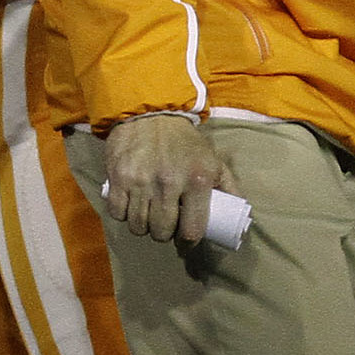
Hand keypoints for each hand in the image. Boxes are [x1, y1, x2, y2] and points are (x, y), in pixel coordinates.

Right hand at [103, 112, 235, 244]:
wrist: (151, 114)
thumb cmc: (185, 142)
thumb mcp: (213, 159)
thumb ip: (227, 185)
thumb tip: (237, 211)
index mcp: (197, 180)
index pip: (192, 230)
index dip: (189, 241)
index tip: (186, 240)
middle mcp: (169, 183)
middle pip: (162, 232)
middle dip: (164, 234)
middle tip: (165, 225)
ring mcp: (141, 182)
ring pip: (138, 226)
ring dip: (144, 227)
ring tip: (148, 217)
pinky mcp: (118, 178)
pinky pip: (117, 214)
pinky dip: (123, 215)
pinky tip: (131, 207)